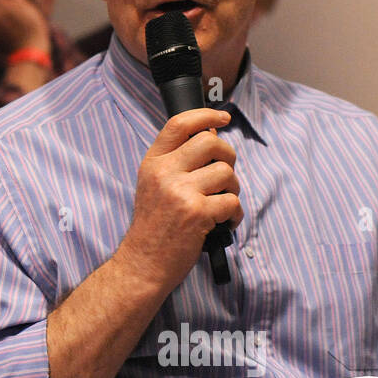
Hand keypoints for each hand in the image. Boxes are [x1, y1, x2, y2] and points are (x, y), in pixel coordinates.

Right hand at [114, 108, 240, 296]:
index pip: (179, 124)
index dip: (206, 114)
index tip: (223, 117)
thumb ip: (176, 161)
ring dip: (233, 188)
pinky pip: (232, 201)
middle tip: (224, 174)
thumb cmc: (153, 226)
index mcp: (153, 162)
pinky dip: (234, 213)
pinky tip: (225, 222)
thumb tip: (211, 136)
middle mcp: (165, 172)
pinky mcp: (198, 213)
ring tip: (222, 202)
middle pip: (211, 142)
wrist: (143, 262)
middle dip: (228, 155)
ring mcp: (181, 192)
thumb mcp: (153, 185)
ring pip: (226, 172)